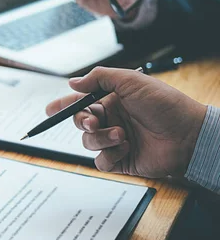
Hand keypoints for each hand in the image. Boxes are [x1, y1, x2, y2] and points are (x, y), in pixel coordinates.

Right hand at [46, 67, 206, 177]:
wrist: (188, 135)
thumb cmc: (165, 105)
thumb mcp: (131, 81)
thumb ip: (99, 78)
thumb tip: (73, 82)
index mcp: (111, 100)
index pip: (80, 102)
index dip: (63, 106)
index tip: (50, 110)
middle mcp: (111, 119)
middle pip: (79, 122)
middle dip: (82, 122)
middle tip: (93, 122)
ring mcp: (115, 140)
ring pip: (88, 142)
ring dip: (101, 138)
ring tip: (122, 136)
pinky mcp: (121, 159)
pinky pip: (100, 161)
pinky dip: (109, 155)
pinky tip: (126, 148)